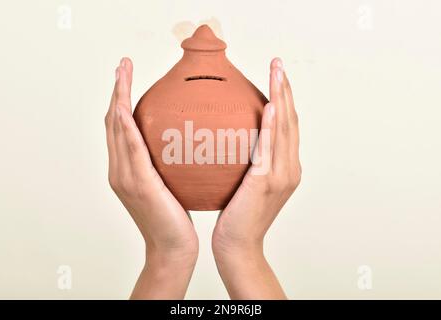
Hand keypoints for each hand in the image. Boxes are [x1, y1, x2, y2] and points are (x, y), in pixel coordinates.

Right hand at [105, 58, 197, 298]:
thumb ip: (172, 162)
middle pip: (113, 123)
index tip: (127, 76)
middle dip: (116, 91)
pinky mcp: (137, 184)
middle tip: (122, 65)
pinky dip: (125, 125)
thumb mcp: (174, 184)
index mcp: (127, 170)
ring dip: (118, 97)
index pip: (121, 129)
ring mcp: (125, 177)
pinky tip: (125, 106)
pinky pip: (130, 148)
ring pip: (117, 129)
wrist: (173, 248)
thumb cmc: (177, 218)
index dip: (121, 100)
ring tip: (123, 73)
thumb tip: (191, 139)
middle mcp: (120, 170)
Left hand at [212, 58, 300, 298]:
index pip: (286, 127)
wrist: (237, 246)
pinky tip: (270, 106)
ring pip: (285, 129)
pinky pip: (269, 149)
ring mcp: (280, 176)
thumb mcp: (243, 184)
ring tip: (277, 73)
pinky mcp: (265, 183)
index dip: (284, 99)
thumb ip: (244, 162)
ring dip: (282, 98)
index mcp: (285, 168)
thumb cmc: (235, 217)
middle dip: (286, 90)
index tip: (277, 76)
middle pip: (291, 121)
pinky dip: (272, 126)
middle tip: (278, 64)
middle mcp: (289, 168)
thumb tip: (224, 138)